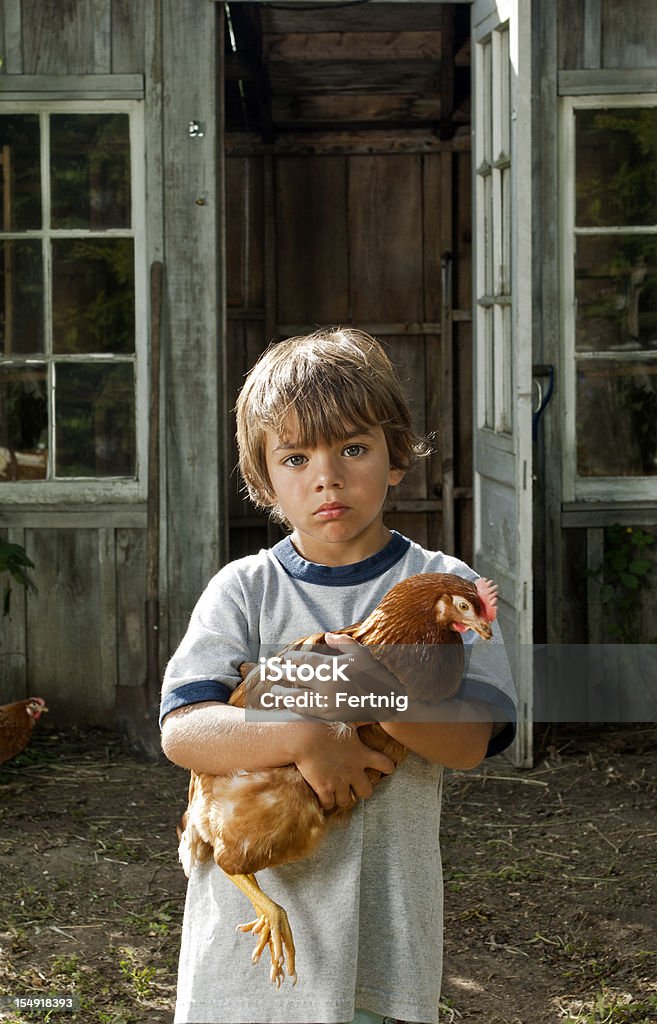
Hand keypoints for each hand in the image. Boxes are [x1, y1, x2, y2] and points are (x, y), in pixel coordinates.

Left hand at [268, 635, 404, 721]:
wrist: (387, 703)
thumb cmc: (375, 675)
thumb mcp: (362, 654)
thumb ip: (344, 643)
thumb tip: (328, 635)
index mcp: (334, 667)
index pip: (306, 660)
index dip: (292, 658)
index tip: (285, 657)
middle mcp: (328, 684)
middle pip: (297, 676)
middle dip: (282, 672)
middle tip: (270, 670)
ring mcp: (327, 702)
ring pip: (298, 697)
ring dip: (283, 694)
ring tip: (274, 691)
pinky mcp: (330, 716)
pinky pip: (307, 711)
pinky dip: (296, 707)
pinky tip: (289, 705)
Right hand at [292, 719, 394, 809]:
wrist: (304, 737)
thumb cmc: (325, 725)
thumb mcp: (349, 720)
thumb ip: (364, 718)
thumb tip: (378, 711)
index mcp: (362, 755)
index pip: (385, 765)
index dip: (387, 767)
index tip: (385, 767)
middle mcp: (353, 771)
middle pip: (367, 792)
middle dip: (362, 790)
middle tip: (354, 784)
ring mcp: (339, 782)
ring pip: (347, 801)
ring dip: (342, 797)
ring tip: (337, 790)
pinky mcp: (324, 788)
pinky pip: (328, 804)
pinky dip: (326, 801)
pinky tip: (323, 794)